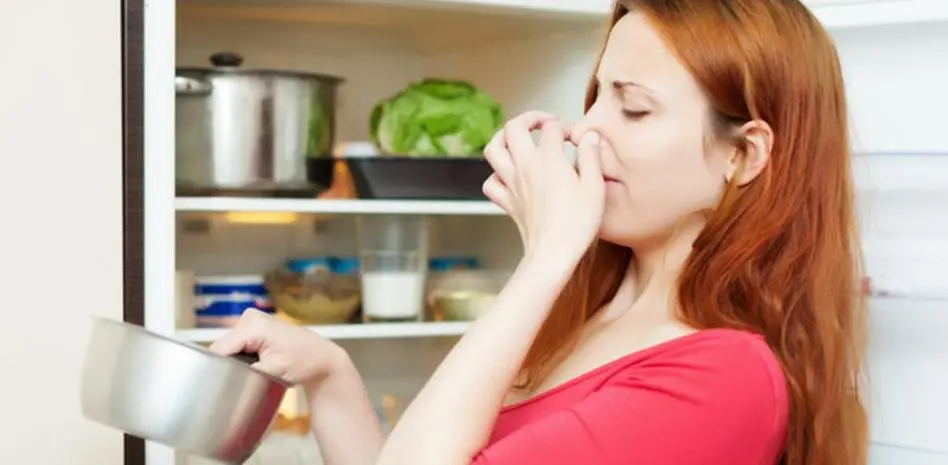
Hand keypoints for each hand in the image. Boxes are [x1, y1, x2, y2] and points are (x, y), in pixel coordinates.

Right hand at [208, 309, 347, 385]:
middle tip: (244, 379)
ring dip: (235, 360)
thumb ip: (244, 372)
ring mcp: (252, 319)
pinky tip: (255, 363)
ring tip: (252, 371)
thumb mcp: (272, 371)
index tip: (223, 384)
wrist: (320, 356)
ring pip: (229, 346)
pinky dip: (242, 355)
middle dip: (228, 364)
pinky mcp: (254, 324)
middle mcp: (250, 317)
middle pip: (223, 346)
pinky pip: (238, 343)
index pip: (219, 349)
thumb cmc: (302, 363)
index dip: (218, 368)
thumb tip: (222, 377)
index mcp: (253, 326)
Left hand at [481, 111, 604, 260]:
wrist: (553, 254)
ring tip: (518, 138)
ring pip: (493, 149)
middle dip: (529, 118)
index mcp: (548, 160)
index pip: (552, 128)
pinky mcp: (507, 202)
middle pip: (513, 127)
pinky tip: (510, 175)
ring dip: (503, 138)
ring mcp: (512, 184)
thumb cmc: (577, 224)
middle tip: (545, 123)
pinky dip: (496, 174)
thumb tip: (589, 136)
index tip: (577, 139)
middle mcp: (525, 167)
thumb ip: (591, 156)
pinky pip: (490, 182)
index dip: (566, 127)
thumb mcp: (594, 187)